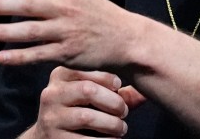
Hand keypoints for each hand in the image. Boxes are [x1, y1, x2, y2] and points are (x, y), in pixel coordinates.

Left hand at [0, 0, 133, 69]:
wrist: (122, 35)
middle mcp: (63, 6)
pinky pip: (39, 54)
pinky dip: (20, 56)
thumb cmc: (90, 4)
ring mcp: (65, 30)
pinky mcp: (67, 52)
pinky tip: (1, 57)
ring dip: (3, 32)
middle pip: (26, 4)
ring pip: (30, 31)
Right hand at [18, 66, 145, 137]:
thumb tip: (149, 89)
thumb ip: (118, 91)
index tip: (119, 87)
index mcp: (60, 74)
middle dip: (113, 102)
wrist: (50, 137)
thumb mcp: (94, 97)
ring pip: (87, 117)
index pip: (89, 68)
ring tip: (121, 128)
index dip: (110, 79)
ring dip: (112, 124)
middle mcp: (51, 93)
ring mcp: (50, 117)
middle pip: (88, 90)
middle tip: (124, 112)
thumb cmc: (80, 111)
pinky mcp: (53, 138)